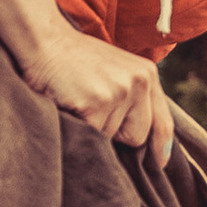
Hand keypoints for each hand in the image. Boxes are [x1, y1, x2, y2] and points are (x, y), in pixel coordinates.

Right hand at [24, 28, 175, 162]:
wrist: (44, 42)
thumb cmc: (76, 61)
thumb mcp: (116, 72)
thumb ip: (134, 97)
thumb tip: (146, 142)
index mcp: (147, 74)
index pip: (162, 122)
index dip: (160, 147)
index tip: (158, 163)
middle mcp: (139, 82)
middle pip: (137, 136)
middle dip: (116, 133)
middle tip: (94, 108)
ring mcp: (118, 92)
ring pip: (111, 138)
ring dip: (94, 128)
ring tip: (80, 100)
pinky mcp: (96, 103)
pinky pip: (92, 135)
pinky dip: (79, 127)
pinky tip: (71, 104)